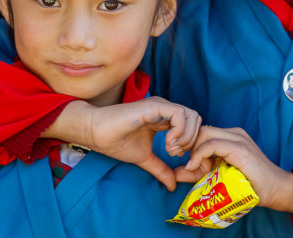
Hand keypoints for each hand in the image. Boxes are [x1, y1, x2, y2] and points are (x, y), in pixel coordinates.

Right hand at [77, 97, 201, 190]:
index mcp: (164, 118)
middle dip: (192, 140)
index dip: (191, 143)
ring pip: (192, 115)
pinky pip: (180, 114)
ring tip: (170, 149)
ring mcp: (161, 106)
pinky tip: (167, 144)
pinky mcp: (155, 106)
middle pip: (196, 119)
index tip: (179, 158)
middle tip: (175, 154)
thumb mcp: (144, 158)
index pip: (192, 125)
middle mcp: (165, 109)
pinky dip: (179, 132)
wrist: (96, 132)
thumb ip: (160, 169)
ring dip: (186, 137)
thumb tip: (172, 186)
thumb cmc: (116, 142)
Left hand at [174, 126, 292, 213]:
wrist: (274, 190)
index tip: (183, 159)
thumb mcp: (216, 176)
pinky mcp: (240, 148)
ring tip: (194, 167)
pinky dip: (199, 154)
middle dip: (188, 144)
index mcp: (229, 136)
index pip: (201, 131)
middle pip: (200, 129)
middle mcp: (234, 133)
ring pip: (204, 133)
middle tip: (185, 162)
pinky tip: (195, 166)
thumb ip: (196, 173)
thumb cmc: (248, 185)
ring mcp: (238, 139)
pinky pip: (212, 144)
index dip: (189, 144)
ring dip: (193, 150)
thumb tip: (174, 174)